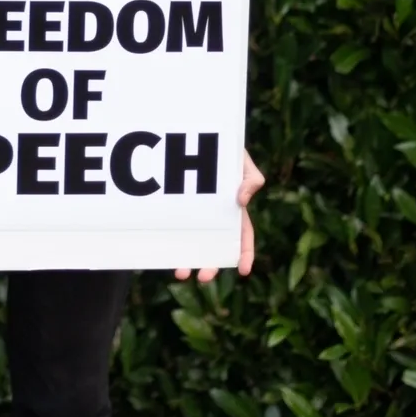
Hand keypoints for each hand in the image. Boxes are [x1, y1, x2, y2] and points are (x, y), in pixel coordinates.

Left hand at [177, 149, 264, 283]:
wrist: (200, 139)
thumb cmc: (226, 152)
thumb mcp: (243, 162)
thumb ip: (251, 179)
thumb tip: (242, 201)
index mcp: (234, 211)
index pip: (243, 236)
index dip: (245, 254)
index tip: (243, 270)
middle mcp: (215, 218)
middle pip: (215, 248)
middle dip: (211, 265)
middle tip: (204, 277)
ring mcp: (195, 215)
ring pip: (193, 244)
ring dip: (189, 261)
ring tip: (181, 273)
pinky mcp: (176, 210)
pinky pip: (173, 229)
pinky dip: (170, 243)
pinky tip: (164, 252)